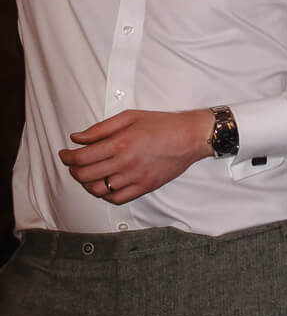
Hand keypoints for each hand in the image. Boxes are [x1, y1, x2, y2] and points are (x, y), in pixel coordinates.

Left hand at [60, 109, 211, 204]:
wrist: (191, 136)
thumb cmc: (163, 124)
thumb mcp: (130, 117)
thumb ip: (101, 128)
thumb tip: (78, 138)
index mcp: (120, 143)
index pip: (81, 157)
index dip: (67, 157)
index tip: (65, 154)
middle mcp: (126, 163)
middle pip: (85, 175)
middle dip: (73, 170)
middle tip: (74, 164)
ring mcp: (135, 177)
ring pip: (98, 190)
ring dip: (87, 184)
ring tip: (89, 175)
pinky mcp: (145, 187)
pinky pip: (117, 198)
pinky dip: (105, 194)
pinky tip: (106, 185)